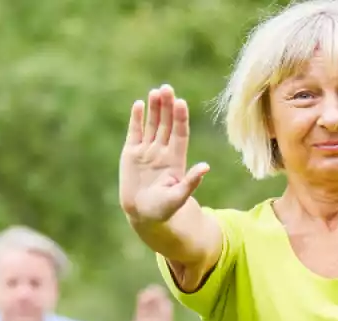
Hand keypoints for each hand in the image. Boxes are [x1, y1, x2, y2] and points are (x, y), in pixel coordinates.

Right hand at [120, 84, 210, 223]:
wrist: (143, 214)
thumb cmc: (164, 209)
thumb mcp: (178, 197)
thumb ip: (190, 182)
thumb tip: (206, 167)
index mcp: (176, 159)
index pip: (180, 133)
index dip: (180, 118)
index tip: (181, 103)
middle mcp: (163, 151)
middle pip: (166, 124)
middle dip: (167, 107)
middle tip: (167, 88)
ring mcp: (147, 150)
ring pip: (152, 125)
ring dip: (154, 108)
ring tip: (156, 91)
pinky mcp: (131, 153)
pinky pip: (135, 132)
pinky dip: (137, 118)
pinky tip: (139, 104)